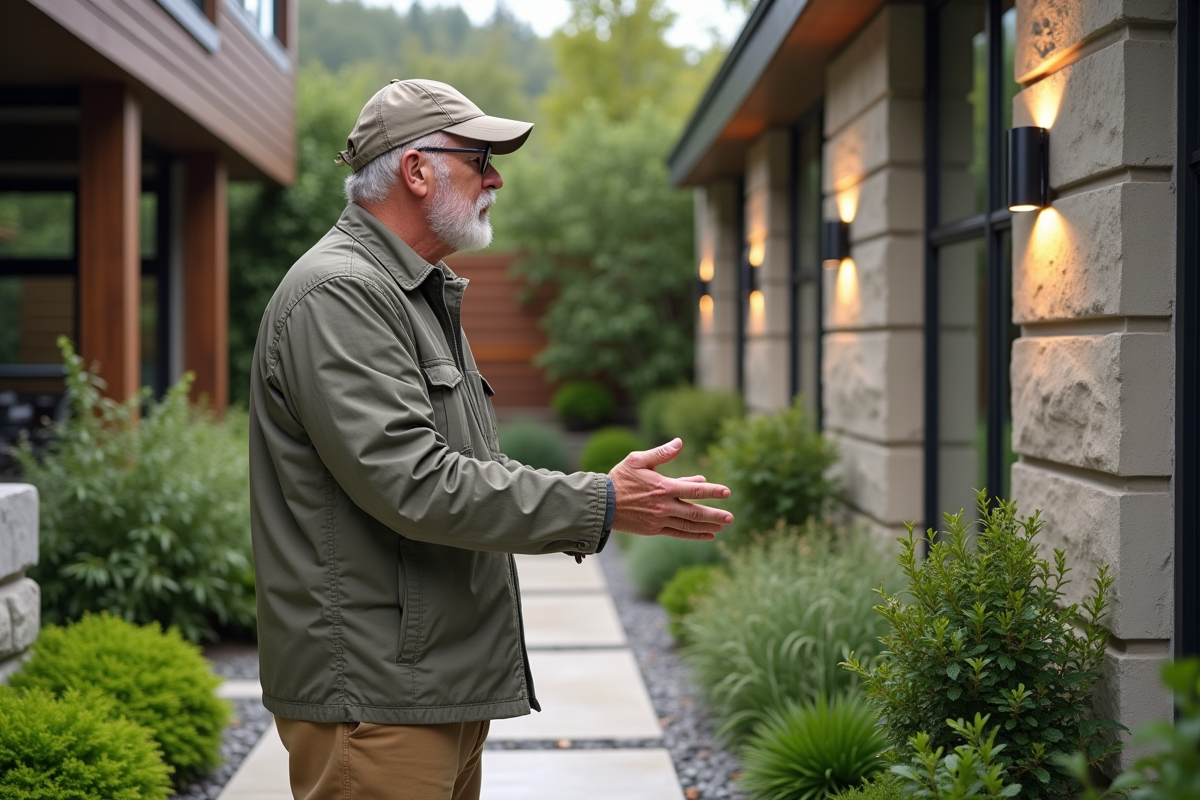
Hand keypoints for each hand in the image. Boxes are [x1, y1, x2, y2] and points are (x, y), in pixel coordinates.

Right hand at [608, 438, 733, 539]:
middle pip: (695, 512)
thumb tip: (680, 442)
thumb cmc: (620, 479)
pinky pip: (678, 534)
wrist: (601, 504)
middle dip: (715, 515)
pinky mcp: (653, 530)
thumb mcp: (638, 460)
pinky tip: (707, 535)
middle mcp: (664, 506)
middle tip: (730, 517)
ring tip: (723, 526)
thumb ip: (661, 453)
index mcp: (663, 487)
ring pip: (689, 525)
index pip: (694, 490)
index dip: (712, 491)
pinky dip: (694, 535)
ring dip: (708, 526)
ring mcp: (659, 520)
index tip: (727, 492)